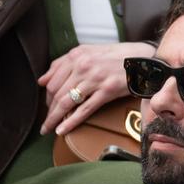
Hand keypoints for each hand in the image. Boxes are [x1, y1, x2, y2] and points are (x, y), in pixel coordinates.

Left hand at [38, 41, 155, 135]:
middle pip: (56, 92)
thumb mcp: (88, 52)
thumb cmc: (116, 57)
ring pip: (66, 102)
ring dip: (54, 119)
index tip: (46, 107)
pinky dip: (70, 122)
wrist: (142, 61)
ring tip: (48, 130)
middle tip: (46, 123)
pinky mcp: (107, 91)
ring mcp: (95, 79)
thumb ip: (63, 64)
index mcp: (77, 55)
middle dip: (48, 110)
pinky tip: (61, 131)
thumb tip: (41, 80)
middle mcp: (83, 65)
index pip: (52, 79)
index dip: (46, 96)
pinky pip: (84, 110)